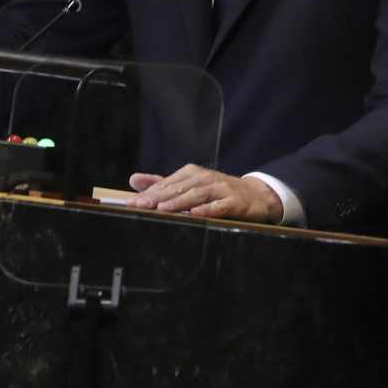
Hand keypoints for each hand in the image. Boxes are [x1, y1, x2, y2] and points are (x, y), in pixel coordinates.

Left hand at [126, 164, 283, 223]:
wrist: (256, 195)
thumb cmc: (218, 191)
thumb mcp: (190, 185)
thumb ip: (162, 184)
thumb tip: (134, 180)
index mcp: (192, 174)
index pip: (167, 184)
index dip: (148, 194)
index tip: (131, 203)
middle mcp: (205, 178)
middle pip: (179, 188)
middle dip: (158, 197)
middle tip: (140, 206)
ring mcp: (221, 189)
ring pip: (197, 195)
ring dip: (179, 202)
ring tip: (163, 208)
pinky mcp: (235, 201)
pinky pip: (220, 206)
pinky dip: (209, 209)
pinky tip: (197, 213)